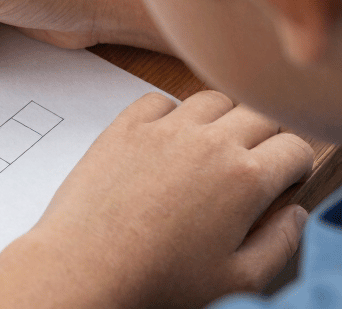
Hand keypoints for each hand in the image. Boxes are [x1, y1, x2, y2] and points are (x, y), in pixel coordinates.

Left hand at [0, 92, 312, 307]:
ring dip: (220, 119)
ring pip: (213, 100)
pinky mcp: (124, 128)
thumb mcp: (238, 279)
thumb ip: (279, 243)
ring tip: (209, 151)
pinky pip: (158, 100)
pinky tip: (164, 142)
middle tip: (249, 165)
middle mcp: (208, 143)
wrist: (86, 268)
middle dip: (263, 137)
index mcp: (245, 178)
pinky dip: (168, 114)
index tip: (280, 179)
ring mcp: (163, 130)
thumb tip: (293, 214)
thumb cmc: (156, 280)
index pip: (295, 146)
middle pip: (260, 113)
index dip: (292, 165)